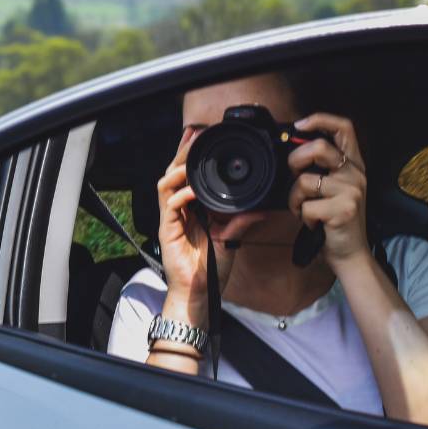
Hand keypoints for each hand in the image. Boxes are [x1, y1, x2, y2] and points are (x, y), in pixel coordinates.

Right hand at [158, 127, 261, 322]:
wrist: (200, 293)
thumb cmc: (212, 269)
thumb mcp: (231, 238)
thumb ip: (242, 221)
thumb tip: (262, 208)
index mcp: (193, 209)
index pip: (187, 176)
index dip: (190, 156)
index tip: (200, 137)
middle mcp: (179, 211)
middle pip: (173, 173)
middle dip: (181, 152)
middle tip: (193, 135)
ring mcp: (171, 219)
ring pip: (166, 183)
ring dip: (177, 168)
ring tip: (189, 156)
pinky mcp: (167, 230)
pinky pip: (169, 206)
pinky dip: (179, 195)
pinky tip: (191, 190)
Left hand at [286, 112, 369, 266]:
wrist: (351, 254)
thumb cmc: (336, 220)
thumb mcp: (334, 188)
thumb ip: (321, 168)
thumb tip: (292, 149)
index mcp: (353, 165)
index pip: (344, 128)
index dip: (320, 119)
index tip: (299, 125)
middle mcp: (356, 174)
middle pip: (318, 147)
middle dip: (295, 160)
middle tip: (295, 177)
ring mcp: (351, 191)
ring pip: (304, 181)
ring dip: (294, 198)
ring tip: (304, 208)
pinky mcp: (343, 210)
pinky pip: (305, 206)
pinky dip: (301, 216)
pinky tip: (313, 222)